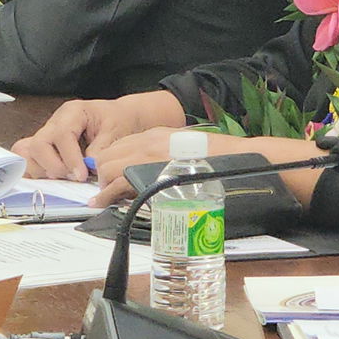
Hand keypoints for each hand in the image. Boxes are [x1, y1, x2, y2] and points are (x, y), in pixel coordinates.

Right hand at [10, 91, 184, 181]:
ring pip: (30, 154)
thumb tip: (88, 167)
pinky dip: (39, 172)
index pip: (61, 135)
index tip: (81, 175)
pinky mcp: (47, 149)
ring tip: (67, 177)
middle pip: (38, 144)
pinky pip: (32, 161)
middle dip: (54, 166)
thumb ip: (100, 149)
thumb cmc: (118, 120)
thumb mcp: (115, 132)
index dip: (69, 158)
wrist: (120, 117)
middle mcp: (55, 123)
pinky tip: (55, 179)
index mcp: (72, 112)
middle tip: (74, 177)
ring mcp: (48, 136)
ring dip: (45, 171)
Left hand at [88, 132, 326, 207]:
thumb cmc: (217, 161)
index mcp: (156, 134)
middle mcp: (148, 140)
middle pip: (108, 156)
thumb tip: (149, 174)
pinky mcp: (151, 171)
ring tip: (107, 199)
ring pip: (108, 169)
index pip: (119, 145)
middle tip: (107, 191)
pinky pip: (118, 183)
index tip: (108, 177)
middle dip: (103, 174)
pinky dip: (107, 194)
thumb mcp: (185, 151)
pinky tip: (101, 204)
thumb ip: (165, 157)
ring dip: (105, 185)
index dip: (111, 162)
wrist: (237, 161)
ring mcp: (149, 155)